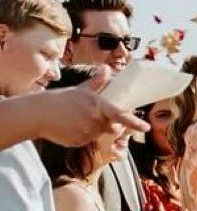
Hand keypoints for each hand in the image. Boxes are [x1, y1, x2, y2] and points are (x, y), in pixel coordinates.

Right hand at [20, 71, 149, 145]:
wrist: (38, 114)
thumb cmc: (60, 100)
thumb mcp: (80, 90)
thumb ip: (97, 83)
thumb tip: (107, 68)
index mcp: (97, 105)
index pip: (120, 115)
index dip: (134, 123)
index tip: (146, 128)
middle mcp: (95, 120)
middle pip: (113, 128)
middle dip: (109, 124)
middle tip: (91, 116)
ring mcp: (87, 133)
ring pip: (100, 134)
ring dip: (94, 129)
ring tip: (76, 120)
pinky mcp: (80, 142)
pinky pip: (88, 141)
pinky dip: (83, 136)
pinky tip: (70, 128)